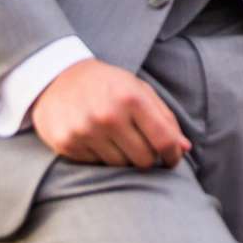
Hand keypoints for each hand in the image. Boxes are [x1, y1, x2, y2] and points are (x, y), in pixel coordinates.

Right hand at [30, 56, 190, 167]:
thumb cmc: (107, 84)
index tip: (173, 159)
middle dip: (148, 157)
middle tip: (142, 147)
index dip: (173, 155)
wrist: (57, 76)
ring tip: (116, 138)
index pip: (164, 140)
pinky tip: (95, 138)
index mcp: (132, 98)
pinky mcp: (66, 144)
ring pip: (120, 165)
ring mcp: (85, 131)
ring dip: (123, 157)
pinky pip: (95, 164)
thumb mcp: (139, 89)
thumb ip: (164, 118)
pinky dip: (101, 156)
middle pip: (143, 159)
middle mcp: (108, 116)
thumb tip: (185, 148)